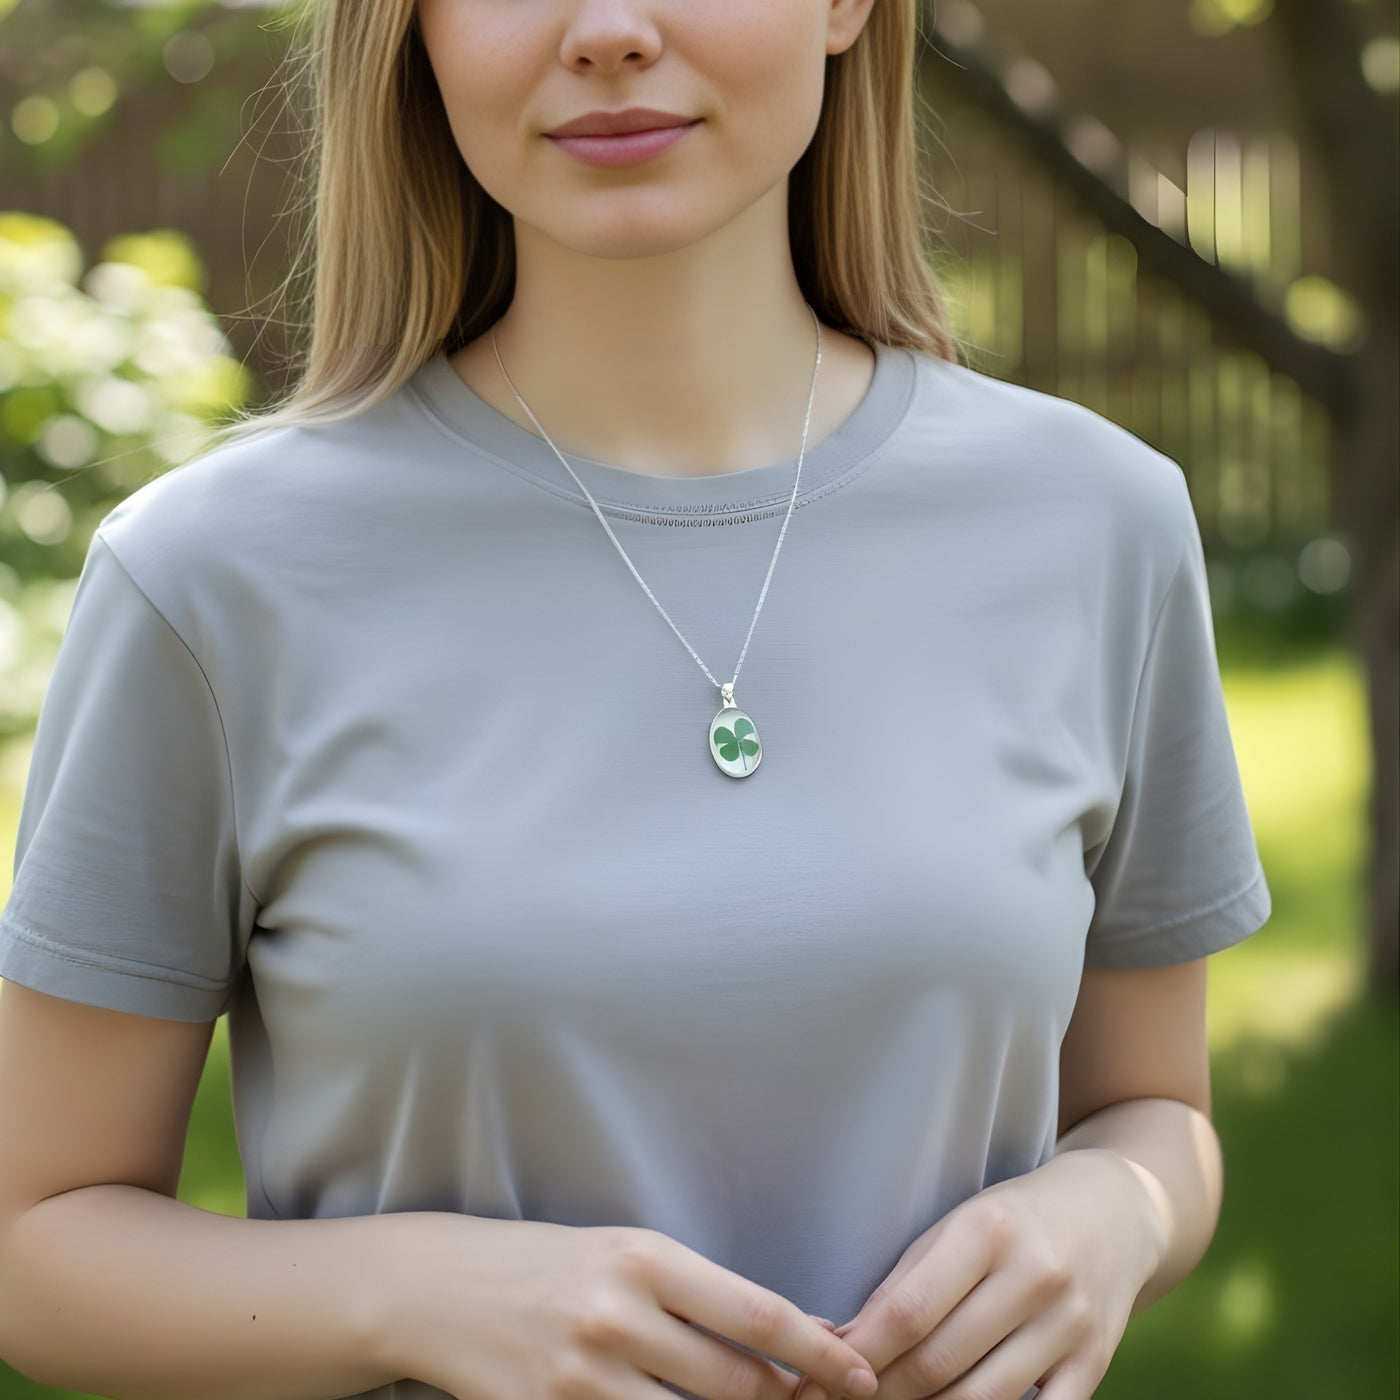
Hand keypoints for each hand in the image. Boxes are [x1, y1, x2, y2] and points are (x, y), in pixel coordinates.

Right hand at [371, 1213, 880, 1399]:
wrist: (438, 1289)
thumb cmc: (545, 1264)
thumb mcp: (623, 1256)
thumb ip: (699, 1296)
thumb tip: (791, 1336)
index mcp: (643, 1257)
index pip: (756, 1314)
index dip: (819, 1354)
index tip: (862, 1377)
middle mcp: (617, 1316)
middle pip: (736, 1383)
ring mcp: (582, 1379)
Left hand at [794, 1149, 1165, 1399]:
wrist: (1113, 1212)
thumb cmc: (1012, 1219)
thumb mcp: (956, 1227)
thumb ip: (904, 1283)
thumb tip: (839, 1344)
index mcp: (986, 1231)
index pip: (905, 1312)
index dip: (856, 1356)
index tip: (814, 1380)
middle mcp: (1032, 1277)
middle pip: (937, 1362)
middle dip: (879, 1394)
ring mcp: (1069, 1325)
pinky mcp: (1095, 1363)